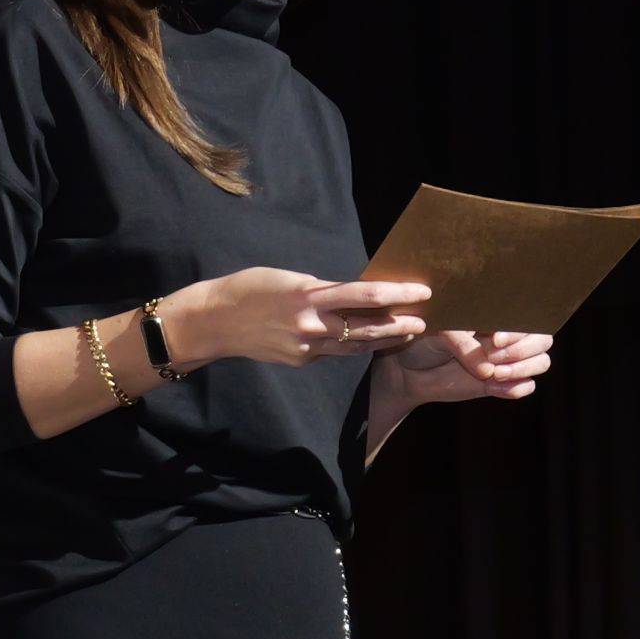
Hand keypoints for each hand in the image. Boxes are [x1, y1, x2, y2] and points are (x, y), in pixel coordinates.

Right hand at [175, 269, 431, 366]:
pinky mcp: (301, 360)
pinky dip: (352, 344)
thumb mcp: (290, 278)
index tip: (421, 291)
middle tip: (425, 320)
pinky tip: (367, 339)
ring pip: (355, 344)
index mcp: (309, 296)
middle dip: (400, 324)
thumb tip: (354, 294)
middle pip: (368, 327)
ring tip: (407, 332)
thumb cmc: (250, 288)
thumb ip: (323, 289)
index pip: (365, 295)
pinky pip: (334, 351)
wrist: (214, 322)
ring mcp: (307, 347)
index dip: (397, 293)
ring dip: (383, 339)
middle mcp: (312, 325)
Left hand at [371, 329, 552, 403]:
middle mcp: (508, 336)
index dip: (519, 330)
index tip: (494, 339)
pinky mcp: (501, 384)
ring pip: (542, 362)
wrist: (408, 370)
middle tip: (493, 360)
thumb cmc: (423, 340)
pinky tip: (495, 387)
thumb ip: (463, 345)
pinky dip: (518, 388)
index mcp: (497, 315)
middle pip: (543, 340)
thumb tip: (488, 370)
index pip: (528, 317)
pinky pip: (527, 386)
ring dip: (523, 369)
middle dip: (522, 351)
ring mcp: (507, 360)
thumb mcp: (439, 333)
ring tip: (495, 375)